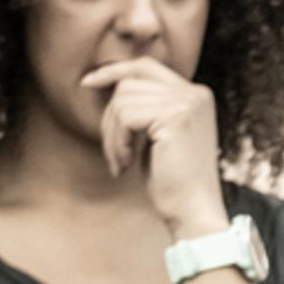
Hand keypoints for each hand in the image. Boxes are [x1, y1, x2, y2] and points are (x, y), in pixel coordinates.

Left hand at [80, 57, 226, 236]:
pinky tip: (126, 164)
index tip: (86, 83)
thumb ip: (148, 107)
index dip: (114, 71)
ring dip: (112, 136)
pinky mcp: (176, 117)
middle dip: (110, 119)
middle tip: (113, 154)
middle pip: (129, 85)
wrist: (194, 214)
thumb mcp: (160, 137)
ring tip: (121, 163)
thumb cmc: (174, 184)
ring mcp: (187, 103)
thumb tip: (113, 83)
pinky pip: (125, 116)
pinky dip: (117, 142)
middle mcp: (195, 93)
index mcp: (196, 95)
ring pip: (122, 100)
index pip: (146, 68)